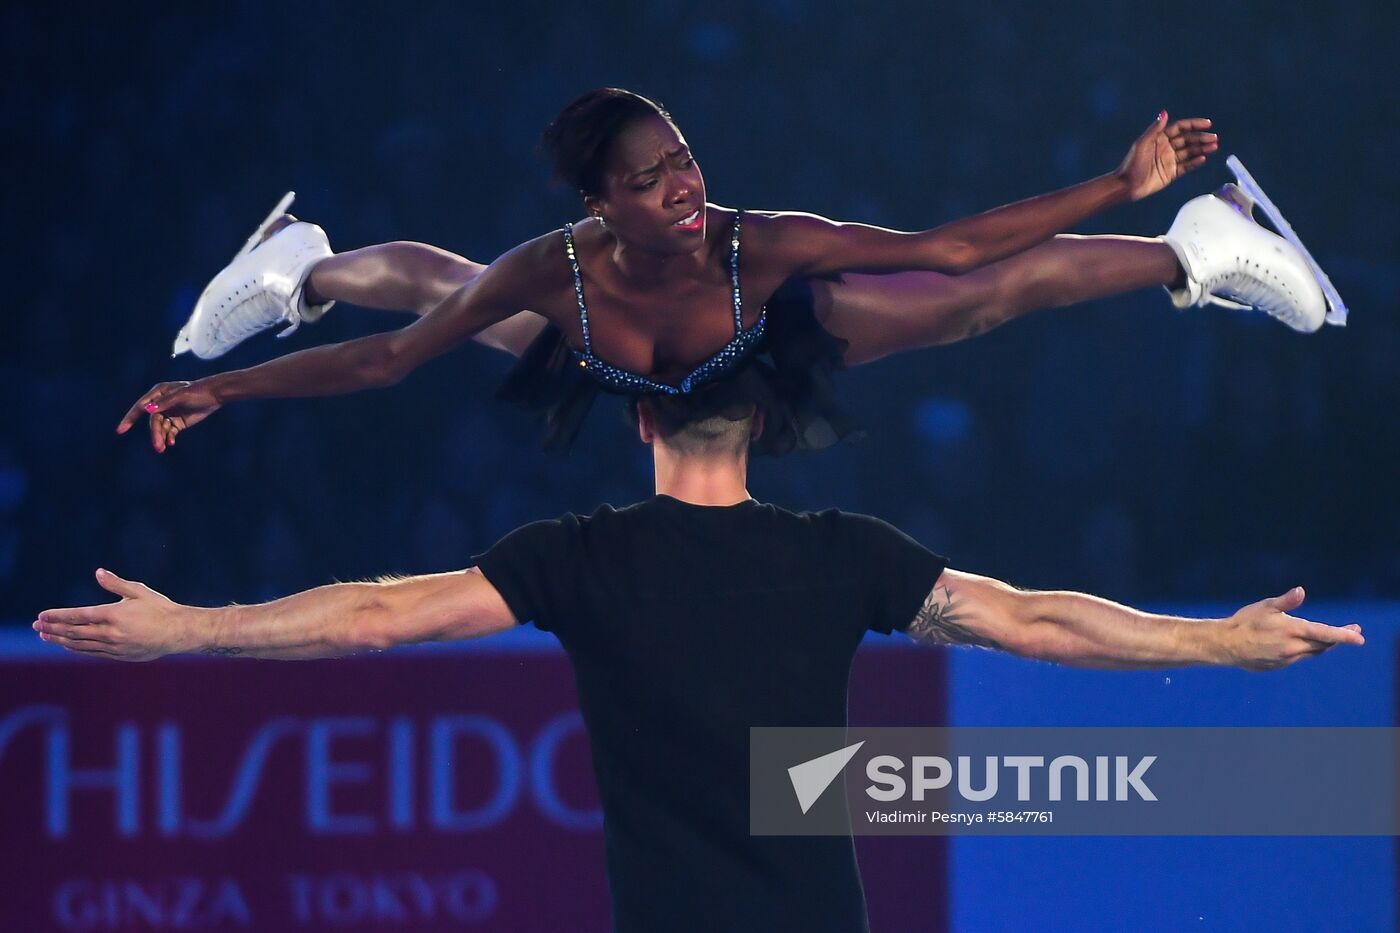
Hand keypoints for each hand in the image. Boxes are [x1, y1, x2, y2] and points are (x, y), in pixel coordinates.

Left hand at [33, 569, 194, 660]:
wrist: (179, 632)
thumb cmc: (161, 608)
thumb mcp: (139, 591)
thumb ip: (116, 583)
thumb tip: (98, 572)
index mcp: (114, 614)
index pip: (78, 615)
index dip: (58, 616)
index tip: (42, 615)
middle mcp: (112, 632)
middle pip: (75, 631)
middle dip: (53, 628)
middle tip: (37, 626)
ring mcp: (115, 646)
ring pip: (81, 644)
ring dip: (61, 640)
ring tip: (46, 636)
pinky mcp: (120, 655)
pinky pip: (93, 653)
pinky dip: (77, 649)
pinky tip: (68, 645)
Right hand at [117, 379, 222, 452]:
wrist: (215, 396)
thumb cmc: (197, 392)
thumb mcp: (181, 396)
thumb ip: (164, 403)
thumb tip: (146, 410)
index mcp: (158, 393)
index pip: (140, 407)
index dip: (129, 418)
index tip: (120, 430)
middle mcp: (161, 404)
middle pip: (153, 421)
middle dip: (154, 434)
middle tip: (157, 447)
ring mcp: (169, 413)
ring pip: (160, 428)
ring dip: (161, 438)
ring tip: (162, 448)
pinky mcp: (178, 422)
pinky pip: (169, 432)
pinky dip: (169, 438)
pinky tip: (171, 443)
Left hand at [1115, 111, 1218, 200]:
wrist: (1127, 186)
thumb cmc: (1132, 164)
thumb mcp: (1142, 144)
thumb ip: (1155, 129)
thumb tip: (1164, 112)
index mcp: (1159, 138)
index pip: (1180, 128)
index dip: (1194, 125)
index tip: (1208, 124)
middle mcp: (1166, 148)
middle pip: (1188, 140)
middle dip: (1201, 138)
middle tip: (1214, 138)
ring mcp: (1169, 160)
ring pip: (1189, 152)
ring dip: (1202, 149)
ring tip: (1214, 147)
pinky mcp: (1171, 173)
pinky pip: (1186, 166)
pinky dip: (1195, 162)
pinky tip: (1203, 159)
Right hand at [1220, 587, 1363, 671]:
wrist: (1226, 645)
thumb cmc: (1245, 622)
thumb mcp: (1265, 606)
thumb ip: (1286, 601)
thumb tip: (1301, 591)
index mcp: (1292, 630)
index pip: (1325, 634)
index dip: (1344, 635)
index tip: (1360, 637)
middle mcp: (1293, 647)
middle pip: (1324, 645)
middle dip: (1339, 638)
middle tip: (1352, 631)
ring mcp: (1287, 659)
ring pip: (1313, 653)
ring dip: (1324, 645)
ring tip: (1331, 637)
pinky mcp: (1280, 666)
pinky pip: (1299, 658)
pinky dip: (1306, 650)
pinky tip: (1302, 644)